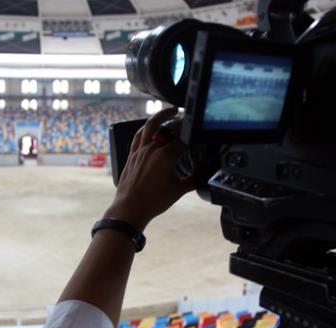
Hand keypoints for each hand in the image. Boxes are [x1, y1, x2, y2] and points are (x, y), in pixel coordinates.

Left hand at [105, 107, 194, 230]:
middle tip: (192, 120)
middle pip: (170, 129)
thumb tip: (205, 174)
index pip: (185, 138)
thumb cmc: (153, 201)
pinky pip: (139, 135)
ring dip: (162, 115)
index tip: (202, 131)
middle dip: (182, 122)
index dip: (195, 133)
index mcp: (166, 156)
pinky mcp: (132, 154)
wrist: (130, 209)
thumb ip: (195, 179)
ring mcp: (141, 150)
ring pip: (151, 126)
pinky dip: (146, 128)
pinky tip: (150, 126)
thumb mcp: (180, 190)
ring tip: (172, 110)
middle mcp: (153, 149)